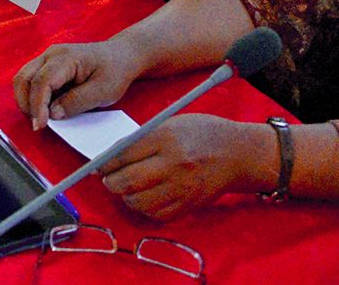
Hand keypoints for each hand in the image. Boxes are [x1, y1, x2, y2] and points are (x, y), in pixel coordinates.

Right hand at [13, 38, 141, 129]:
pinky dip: (31, 96)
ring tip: (39, 118)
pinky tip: (44, 108)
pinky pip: (30, 80)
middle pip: (24, 78)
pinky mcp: (47, 65)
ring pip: (23, 78)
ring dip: (26, 100)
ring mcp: (47, 58)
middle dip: (26, 104)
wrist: (120, 56)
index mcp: (66, 58)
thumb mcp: (103, 91)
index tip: (40, 125)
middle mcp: (51, 54)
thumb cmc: (114, 71)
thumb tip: (53, 113)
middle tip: (37, 124)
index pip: (42, 81)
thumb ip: (77, 102)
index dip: (38, 105)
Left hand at [98, 115, 265, 219]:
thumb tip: (113, 156)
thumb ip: (143, 139)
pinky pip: (158, 214)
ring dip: (127, 198)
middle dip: (112, 183)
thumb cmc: (202, 133)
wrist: (239, 153)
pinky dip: (145, 209)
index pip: (125, 154)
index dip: (106, 163)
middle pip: (129, 181)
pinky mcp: (190, 205)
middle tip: (109, 180)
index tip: (99, 166)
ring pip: (140, 202)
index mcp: (166, 138)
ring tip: (127, 190)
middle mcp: (174, 164)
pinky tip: (145, 199)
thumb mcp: (171, 124)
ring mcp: (183, 187)